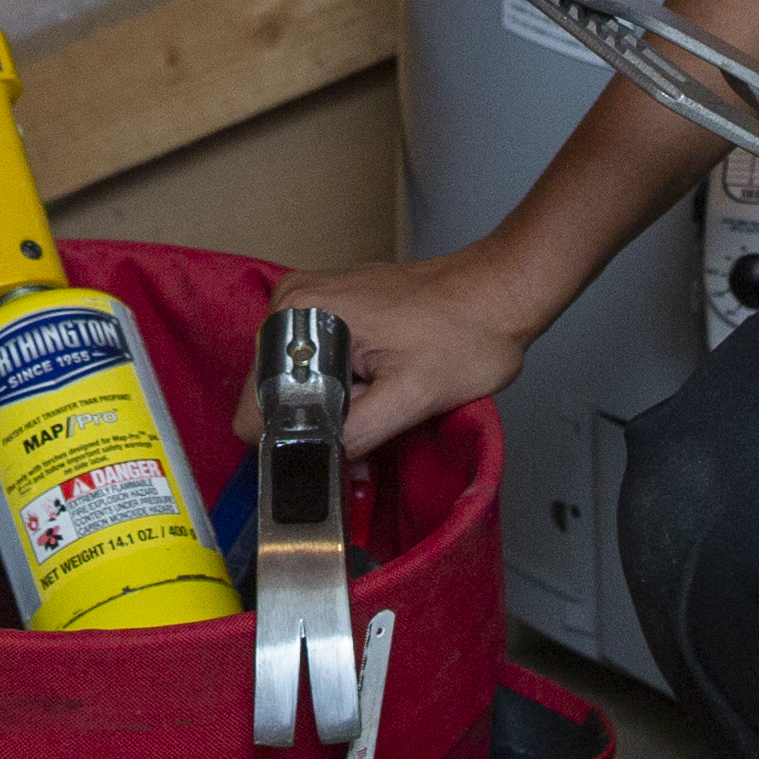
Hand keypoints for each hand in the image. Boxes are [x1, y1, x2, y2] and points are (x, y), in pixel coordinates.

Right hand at [242, 249, 545, 461]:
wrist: (502, 293)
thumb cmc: (468, 333)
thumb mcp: (410, 398)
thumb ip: (353, 436)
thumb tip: (314, 465)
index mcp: (300, 313)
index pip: (256, 402)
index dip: (288, 440)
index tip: (327, 455)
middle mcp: (295, 300)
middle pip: (277, 394)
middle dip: (317, 424)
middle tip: (371, 429)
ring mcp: (315, 300)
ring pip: (300, 383)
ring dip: (334, 409)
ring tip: (383, 406)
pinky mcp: (335, 307)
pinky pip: (320, 364)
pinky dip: (345, 389)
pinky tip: (381, 392)